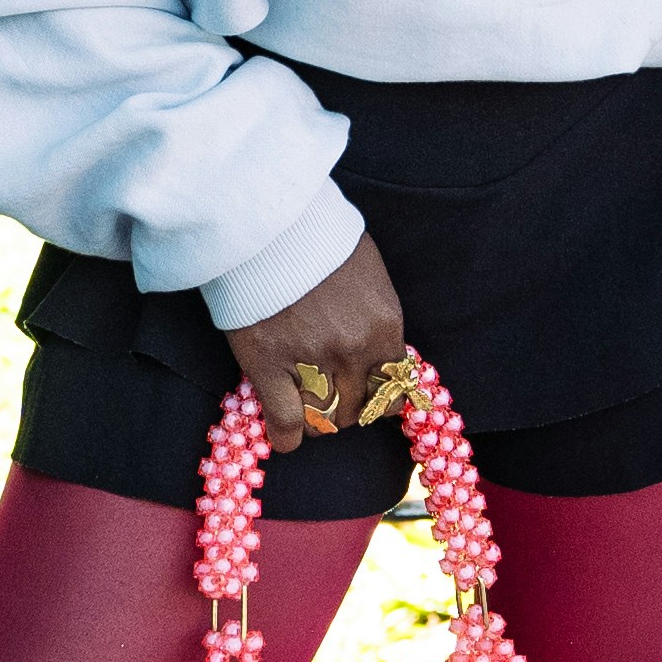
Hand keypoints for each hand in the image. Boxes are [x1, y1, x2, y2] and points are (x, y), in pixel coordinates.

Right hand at [225, 235, 409, 459]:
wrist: (268, 222)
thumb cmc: (319, 238)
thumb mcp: (368, 273)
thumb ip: (376, 318)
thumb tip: (377, 349)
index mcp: (384, 326)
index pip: (393, 386)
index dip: (379, 396)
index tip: (366, 393)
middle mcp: (353, 351)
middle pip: (359, 408)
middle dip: (347, 409)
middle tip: (332, 398)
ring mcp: (310, 361)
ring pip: (326, 419)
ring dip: (320, 421)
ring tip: (309, 410)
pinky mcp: (268, 365)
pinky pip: (286, 419)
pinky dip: (288, 436)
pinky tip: (287, 438)